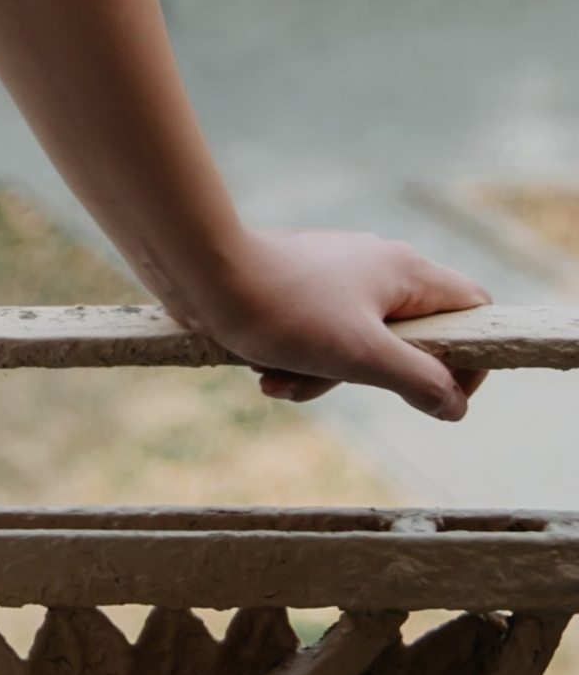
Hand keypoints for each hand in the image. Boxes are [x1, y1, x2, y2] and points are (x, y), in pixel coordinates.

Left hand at [196, 229, 489, 420]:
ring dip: (327, 377)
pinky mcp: (303, 290)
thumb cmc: (284, 309)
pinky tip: (266, 371)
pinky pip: (320, 341)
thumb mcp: (364, 356)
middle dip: (378, 378)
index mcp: (405, 271)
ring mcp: (338, 278)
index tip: (441, 393)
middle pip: (413, 341)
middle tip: (344, 378)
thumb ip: (421, 381)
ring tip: (282, 377)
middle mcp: (377, 267)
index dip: (470, 357)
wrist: (200, 273)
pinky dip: (300, 363)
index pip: (473, 308)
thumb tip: (455, 406)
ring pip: (360, 349)